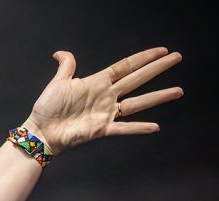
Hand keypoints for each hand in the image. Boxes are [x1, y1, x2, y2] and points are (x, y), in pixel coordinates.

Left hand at [25, 47, 182, 153]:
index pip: (126, 66)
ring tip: (177, 91)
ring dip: (158, 97)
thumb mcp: (58, 82)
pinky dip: (138, 128)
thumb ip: (66, 67)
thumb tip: (61, 52)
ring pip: (138, 103)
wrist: (41, 131)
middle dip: (157, 69)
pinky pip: (123, 128)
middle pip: (138, 79)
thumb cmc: (47, 108)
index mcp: (98, 82)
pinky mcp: (101, 129)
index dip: (143, 58)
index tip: (162, 51)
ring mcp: (106, 113)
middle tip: (177, 58)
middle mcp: (107, 96)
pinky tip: (155, 126)